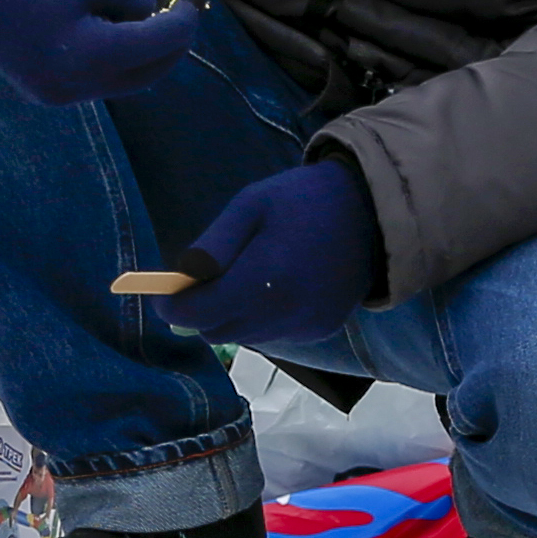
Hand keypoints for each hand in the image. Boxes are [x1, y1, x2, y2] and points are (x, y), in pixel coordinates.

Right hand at [0, 0, 200, 104]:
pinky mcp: (47, 93)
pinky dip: (118, 62)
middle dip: (170, 48)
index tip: (191, 3)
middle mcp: (75, 86)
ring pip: (122, 83)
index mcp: (87, 54)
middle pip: (144, 75)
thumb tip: (153, 9)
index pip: (154, 45)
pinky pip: (97, 82)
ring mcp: (59, 95)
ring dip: (145, 57)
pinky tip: (121, 34)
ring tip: (152, 22)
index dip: (181, 24)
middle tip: (181, 17)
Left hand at [154, 159, 381, 348]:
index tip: (164, 297)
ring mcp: (305, 326)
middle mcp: (283, 313)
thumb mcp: (251, 205)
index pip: (200, 313)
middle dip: (203, 311)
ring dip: (233, 316)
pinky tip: (276, 288)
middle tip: (204, 283)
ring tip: (245, 280)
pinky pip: (274, 335)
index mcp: (262, 279)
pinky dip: (263, 319)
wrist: (371, 212)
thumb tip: (182, 276)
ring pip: (245, 337)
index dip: (175, 307)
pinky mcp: (321, 330)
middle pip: (218, 331)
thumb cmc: (303, 200)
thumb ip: (215, 244)